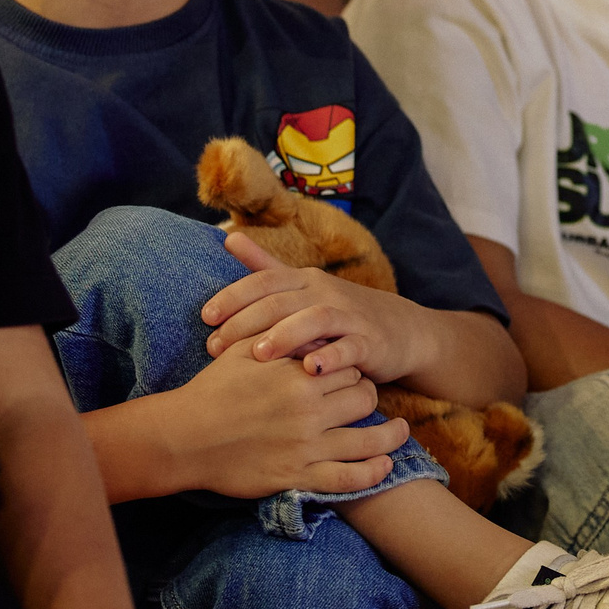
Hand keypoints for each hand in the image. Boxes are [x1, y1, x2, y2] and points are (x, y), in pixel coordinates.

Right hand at [152, 345, 406, 498]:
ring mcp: (306, 445)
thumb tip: (305, 321)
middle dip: (368, 395)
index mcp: (296, 373)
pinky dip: (372, 473)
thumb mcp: (244, 350)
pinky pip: (348, 478)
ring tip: (402, 432)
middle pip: (362, 397)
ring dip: (390, 436)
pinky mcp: (298, 476)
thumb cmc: (212, 391)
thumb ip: (278, 334)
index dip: (353, 366)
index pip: (347, 364)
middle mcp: (308, 409)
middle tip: (367, 398)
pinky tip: (385, 466)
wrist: (183, 438)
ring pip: (367, 439)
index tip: (353, 369)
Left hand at [206, 232, 434, 382]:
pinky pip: (351, 348)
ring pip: (316, 319)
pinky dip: (331, 358)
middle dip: (246, 322)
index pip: (265, 280)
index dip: (234, 296)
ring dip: (286, 335)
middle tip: (216, 347)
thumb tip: (228, 237)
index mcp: (305, 280)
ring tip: (259, 355)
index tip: (206, 317)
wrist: (402, 331)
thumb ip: (265, 265)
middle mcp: (326, 293)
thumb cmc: (342, 312)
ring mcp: (350, 317)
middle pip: (282, 301)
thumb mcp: (304, 286)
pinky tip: (310, 371)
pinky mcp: (370, 342)